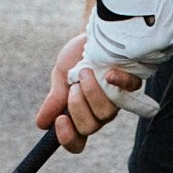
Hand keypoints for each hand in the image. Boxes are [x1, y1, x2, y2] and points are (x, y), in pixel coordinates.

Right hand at [42, 0, 172, 146]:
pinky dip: (119, 84)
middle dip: (78, 107)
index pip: (76, 141)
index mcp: (81, 113)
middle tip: (73, 85)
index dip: (68, 138)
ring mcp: (117, 99)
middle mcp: (100, 111)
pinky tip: (109, 74)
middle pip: (90, 128)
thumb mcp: (61, 74)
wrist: (92, 31)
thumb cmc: (77, 55)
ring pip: (106, 113)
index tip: (60, 120)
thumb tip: (41, 123)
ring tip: (85, 72)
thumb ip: (55, 98)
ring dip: (92, 93)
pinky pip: (130, 91)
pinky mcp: (132, 82)